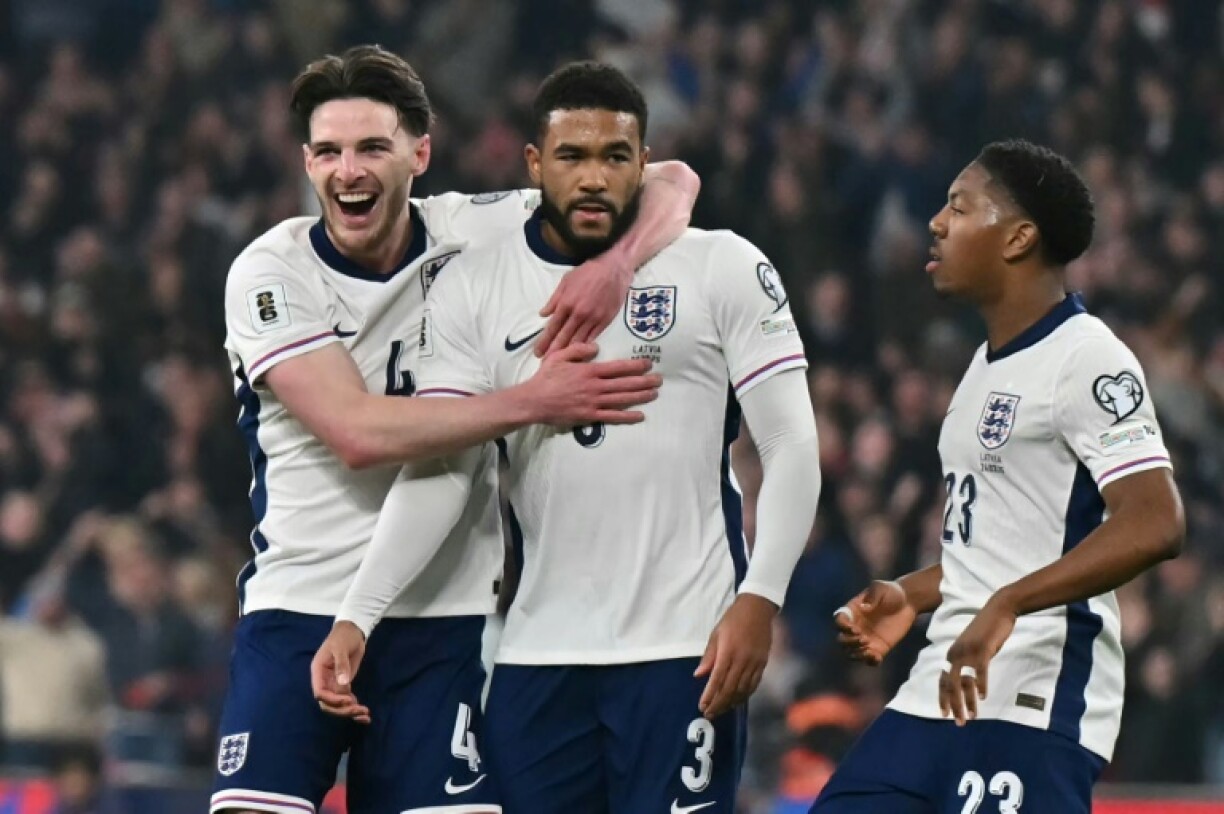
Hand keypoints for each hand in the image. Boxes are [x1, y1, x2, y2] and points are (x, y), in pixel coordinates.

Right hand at [310, 621, 370, 723]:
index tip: (348, 701)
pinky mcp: (344, 685)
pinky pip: (346, 700)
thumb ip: (341, 665)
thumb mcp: (341, 648)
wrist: (353, 631)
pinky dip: (354, 708)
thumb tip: (343, 683)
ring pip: (337, 705)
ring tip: (365, 715)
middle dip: (342, 709)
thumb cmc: (343, 637)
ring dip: (350, 711)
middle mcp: (324, 681)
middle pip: (328, 703)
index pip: (320, 692)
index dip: (332, 700)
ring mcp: (334, 684)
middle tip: (360, 710)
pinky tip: (364, 715)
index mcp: (318, 672)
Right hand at [528, 343, 660, 426]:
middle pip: (625, 384)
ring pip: (622, 399)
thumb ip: (578, 350)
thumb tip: (596, 348)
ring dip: (640, 397)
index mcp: (589, 371)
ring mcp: (593, 402)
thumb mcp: (559, 356)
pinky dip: (627, 416)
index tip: (648, 364)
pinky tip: (639, 415)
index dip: (635, 366)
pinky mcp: (590, 416)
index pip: (618, 368)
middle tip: (659, 380)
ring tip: (654, 394)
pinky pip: (612, 417)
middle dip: (644, 381)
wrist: (534, 401)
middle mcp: (595, 386)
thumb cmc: (546, 378)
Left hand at [535, 253, 632, 355]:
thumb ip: (554, 299)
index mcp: (566, 303)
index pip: (552, 326)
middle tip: (545, 363)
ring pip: (577, 339)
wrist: (613, 269)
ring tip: (559, 362)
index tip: (537, 352)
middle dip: (553, 351)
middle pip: (563, 337)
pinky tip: (579, 355)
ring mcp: (592, 319)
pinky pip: (593, 337)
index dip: (544, 340)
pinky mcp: (604, 321)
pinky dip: (585, 346)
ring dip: (567, 352)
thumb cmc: (588, 272)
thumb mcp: (566, 281)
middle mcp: (578, 314)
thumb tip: (543, 314)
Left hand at [694, 593, 776, 718]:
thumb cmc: (733, 619)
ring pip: (743, 689)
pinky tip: (737, 700)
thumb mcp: (716, 634)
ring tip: (721, 710)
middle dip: (719, 704)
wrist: (757, 608)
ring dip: (731, 702)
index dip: (709, 696)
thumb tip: (699, 675)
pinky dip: (745, 694)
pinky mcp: (763, 663)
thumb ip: (709, 656)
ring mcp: (755, 663)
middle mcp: (742, 660)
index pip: (717, 680)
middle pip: (730, 688)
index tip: (702, 706)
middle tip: (709, 714)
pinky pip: (754, 684)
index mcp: (728, 652)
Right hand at [833, 580, 916, 665]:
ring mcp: (866, 638)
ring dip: (857, 653)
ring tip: (870, 650)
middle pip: (842, 640)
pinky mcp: (879, 647)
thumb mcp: (881, 588)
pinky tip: (877, 657)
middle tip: (864, 639)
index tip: (855, 628)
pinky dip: (870, 661)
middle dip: (849, 642)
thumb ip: (873, 596)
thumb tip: (863, 608)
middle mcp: (856, 626)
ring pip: (852, 652)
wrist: (908, 601)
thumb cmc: (892, 592)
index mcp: (853, 611)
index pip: (839, 621)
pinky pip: (870, 659)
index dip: (843, 627)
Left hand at [939, 593, 1017, 725]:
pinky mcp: (983, 650)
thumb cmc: (986, 629)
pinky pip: (980, 671)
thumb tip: (966, 679)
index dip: (942, 698)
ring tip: (972, 716)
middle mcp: (956, 654)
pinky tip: (983, 696)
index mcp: (952, 653)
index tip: (944, 714)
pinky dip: (981, 685)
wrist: (998, 609)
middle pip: (951, 685)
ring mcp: (969, 652)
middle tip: (958, 722)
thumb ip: (966, 661)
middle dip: (953, 705)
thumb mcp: (972, 646)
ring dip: (968, 701)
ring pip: (964, 682)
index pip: (942, 680)